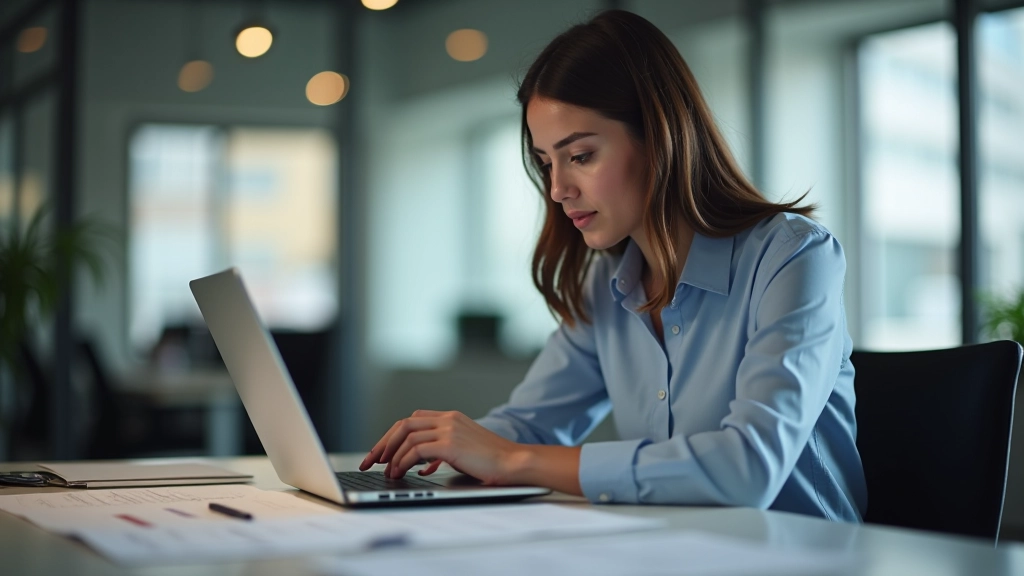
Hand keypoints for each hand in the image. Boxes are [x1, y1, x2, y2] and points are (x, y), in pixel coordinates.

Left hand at [358, 410, 526, 483]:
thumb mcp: (464, 450)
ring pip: (407, 436)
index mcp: (451, 418)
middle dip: (384, 443)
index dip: (393, 436)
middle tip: (372, 461)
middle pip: (404, 425)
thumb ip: (442, 452)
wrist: (514, 463)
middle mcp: (448, 419)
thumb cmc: (492, 461)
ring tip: (388, 472)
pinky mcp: (451, 444)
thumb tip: (422, 465)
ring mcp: (449, 430)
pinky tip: (401, 473)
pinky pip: (416, 451)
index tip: (381, 452)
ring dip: (392, 456)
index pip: (413, 420)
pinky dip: (403, 462)